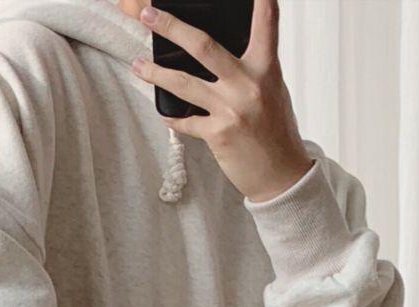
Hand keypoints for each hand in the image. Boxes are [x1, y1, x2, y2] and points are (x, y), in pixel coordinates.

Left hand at [133, 0, 311, 203]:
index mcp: (266, 69)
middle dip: (172, 27)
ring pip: (184, 83)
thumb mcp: (272, 90)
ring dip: (155, 73)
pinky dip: (173, 117)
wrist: (281, 176)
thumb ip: (252, 68)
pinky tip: (164, 113)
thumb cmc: (276, 130)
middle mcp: (247, 85)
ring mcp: (231, 110)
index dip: (262, 2)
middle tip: (149, 14)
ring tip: (137, 65)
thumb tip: (223, 52)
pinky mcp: (218, 135)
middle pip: (204, 46)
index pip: (266, 25)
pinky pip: (186, 122)